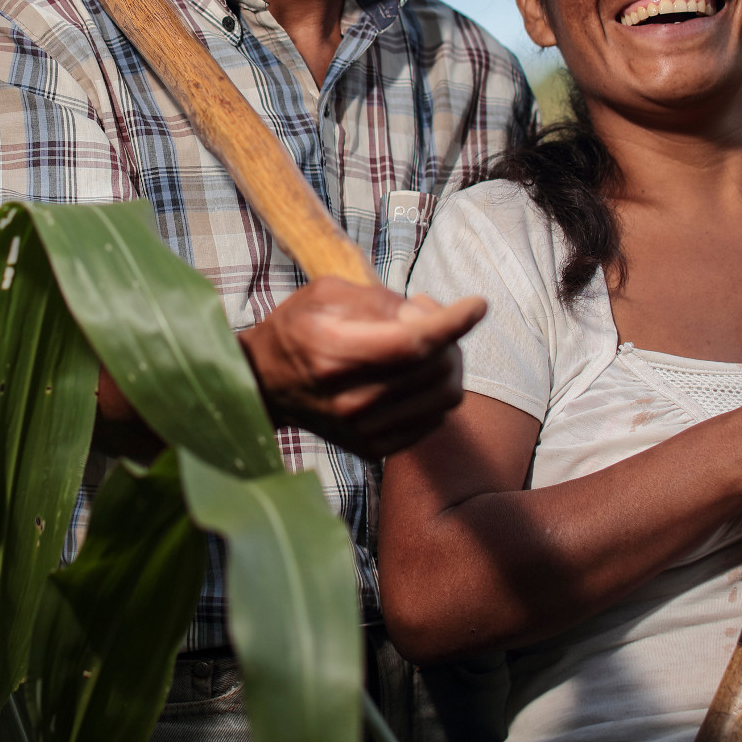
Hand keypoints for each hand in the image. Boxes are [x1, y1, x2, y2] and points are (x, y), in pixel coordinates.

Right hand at [238, 279, 484, 458]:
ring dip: (447, 364)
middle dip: (448, 336)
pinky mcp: (372, 448)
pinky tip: (414, 374)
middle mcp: (350, 401)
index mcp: (333, 354)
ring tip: (424, 344)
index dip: (452, 323)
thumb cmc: (296, 329)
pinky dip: (435, 392)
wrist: (264, 385)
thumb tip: (426, 316)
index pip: (411, 344)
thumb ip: (380, 301)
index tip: (478, 305)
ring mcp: (362, 430)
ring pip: (444, 397)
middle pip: (435, 369)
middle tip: (428, 314)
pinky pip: (434, 420)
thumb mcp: (327, 293)